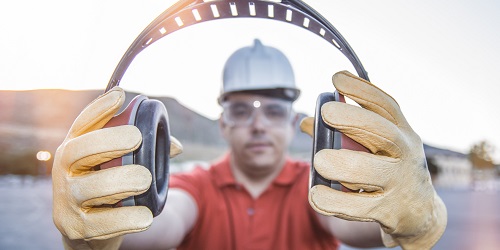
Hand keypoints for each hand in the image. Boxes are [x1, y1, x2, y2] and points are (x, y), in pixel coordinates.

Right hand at [52, 87, 181, 248]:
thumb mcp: (119, 168)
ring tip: (145, 180)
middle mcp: (63, 173)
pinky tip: (145, 216)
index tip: (121, 94)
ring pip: (89, 187)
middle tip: (137, 138)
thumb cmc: (109, 191)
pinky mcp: (77, 228)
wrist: (88, 235)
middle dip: (108, 141)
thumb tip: (175, 146)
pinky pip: (102, 223)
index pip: (82, 126)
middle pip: (78, 151)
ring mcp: (67, 202)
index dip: (99, 109)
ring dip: (120, 181)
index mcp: (74, 151)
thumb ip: (146, 153)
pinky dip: (126, 219)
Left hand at [301, 71, 446, 249]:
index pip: (386, 106)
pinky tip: (316, 194)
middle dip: (355, 120)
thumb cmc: (387, 170)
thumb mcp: (373, 148)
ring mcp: (400, 184)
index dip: (362, 90)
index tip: (336, 79)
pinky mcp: (389, 211)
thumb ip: (342, 133)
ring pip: (373, 172)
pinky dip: (334, 201)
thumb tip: (305, 120)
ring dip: (343, 164)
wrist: (419, 214)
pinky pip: (360, 207)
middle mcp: (405, 155)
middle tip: (326, 114)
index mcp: (403, 133)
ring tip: (319, 161)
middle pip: (385, 134)